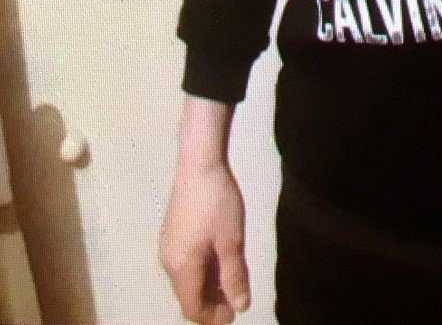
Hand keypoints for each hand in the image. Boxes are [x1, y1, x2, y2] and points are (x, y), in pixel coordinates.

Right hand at [159, 162, 249, 324]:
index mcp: (181, 267)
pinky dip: (200, 270)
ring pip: (186, 279)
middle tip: (236, 298)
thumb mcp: (232, 242)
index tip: (234, 314)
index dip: (213, 316)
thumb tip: (240, 306)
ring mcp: (167, 246)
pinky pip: (184, 263)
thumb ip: (235, 277)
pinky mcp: (171, 233)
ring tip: (231, 280)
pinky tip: (219, 259)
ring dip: (206, 286)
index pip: (192, 307)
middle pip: (187, 295)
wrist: (199, 164)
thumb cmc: (217, 202)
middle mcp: (169, 261)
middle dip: (211, 302)